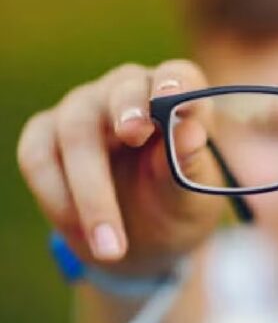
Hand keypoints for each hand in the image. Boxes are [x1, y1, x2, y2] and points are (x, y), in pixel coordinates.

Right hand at [17, 60, 224, 274]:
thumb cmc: (178, 208)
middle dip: (126, 113)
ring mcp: (84, 111)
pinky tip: (77, 231)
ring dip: (90, 188)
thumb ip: (191, 166)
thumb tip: (190, 132)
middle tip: (133, 135)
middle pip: (122, 92)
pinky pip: (37, 154)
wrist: (144, 242)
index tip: (173, 97)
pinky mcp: (47, 136)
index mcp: (177, 100)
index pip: (178, 76)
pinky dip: (54, 194)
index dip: (175, 82)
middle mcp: (128, 94)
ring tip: (112, 245)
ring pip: (75, 128)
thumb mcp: (195, 199)